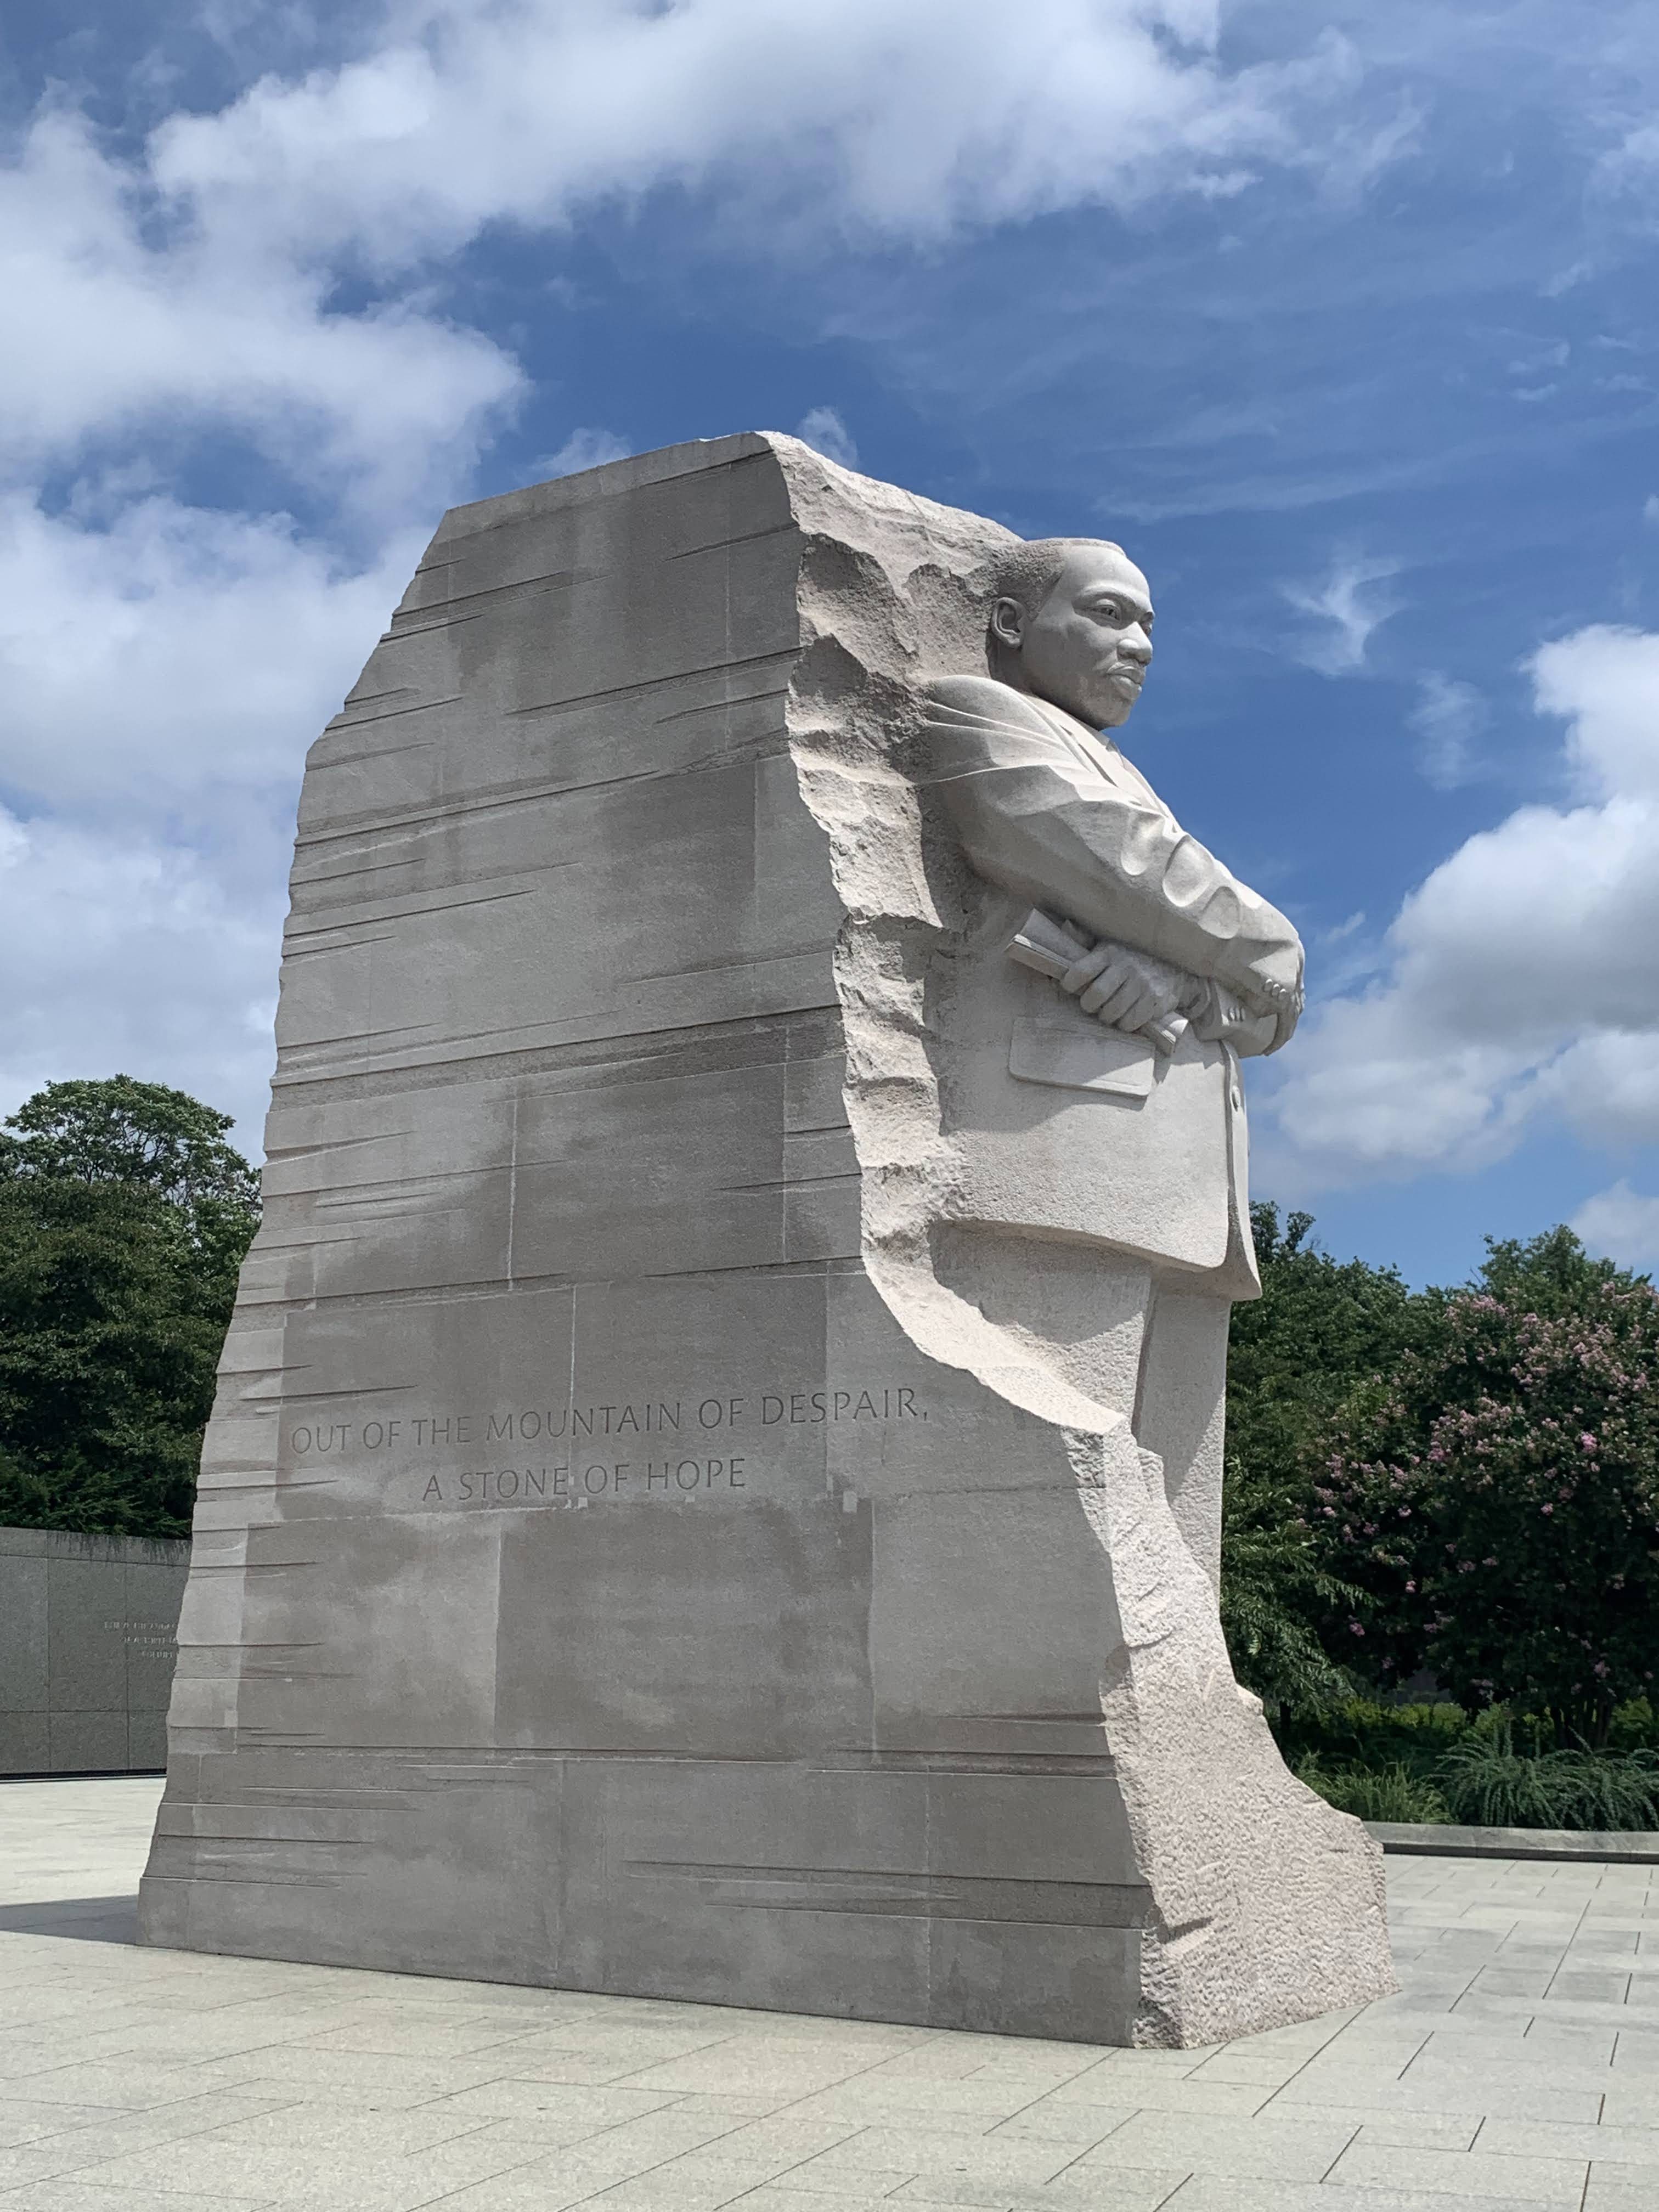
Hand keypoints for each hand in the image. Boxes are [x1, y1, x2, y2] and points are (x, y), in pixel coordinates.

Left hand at [1058, 942, 1183, 1035]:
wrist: (1174, 960)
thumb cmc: (1130, 953)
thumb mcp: (1107, 940)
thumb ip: (1084, 936)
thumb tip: (1067, 926)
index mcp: (1109, 952)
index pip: (1081, 971)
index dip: (1070, 983)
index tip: (1070, 987)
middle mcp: (1126, 967)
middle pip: (1095, 996)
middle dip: (1088, 1004)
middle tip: (1091, 1003)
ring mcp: (1142, 984)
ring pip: (1112, 1012)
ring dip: (1106, 1016)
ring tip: (1108, 1010)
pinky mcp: (1156, 999)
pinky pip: (1131, 1022)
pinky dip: (1124, 1023)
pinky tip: (1125, 1015)